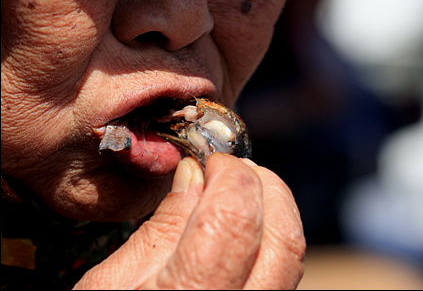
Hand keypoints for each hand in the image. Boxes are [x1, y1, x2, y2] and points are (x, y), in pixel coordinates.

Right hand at [73, 153, 304, 288]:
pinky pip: (284, 274)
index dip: (230, 177)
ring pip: (292, 256)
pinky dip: (272, 237)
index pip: (234, 221)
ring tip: (240, 193)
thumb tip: (194, 175)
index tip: (212, 163)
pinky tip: (245, 227)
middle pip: (283, 238)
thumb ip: (159, 229)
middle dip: (266, 186)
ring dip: (274, 208)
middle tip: (235, 171)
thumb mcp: (110, 286)